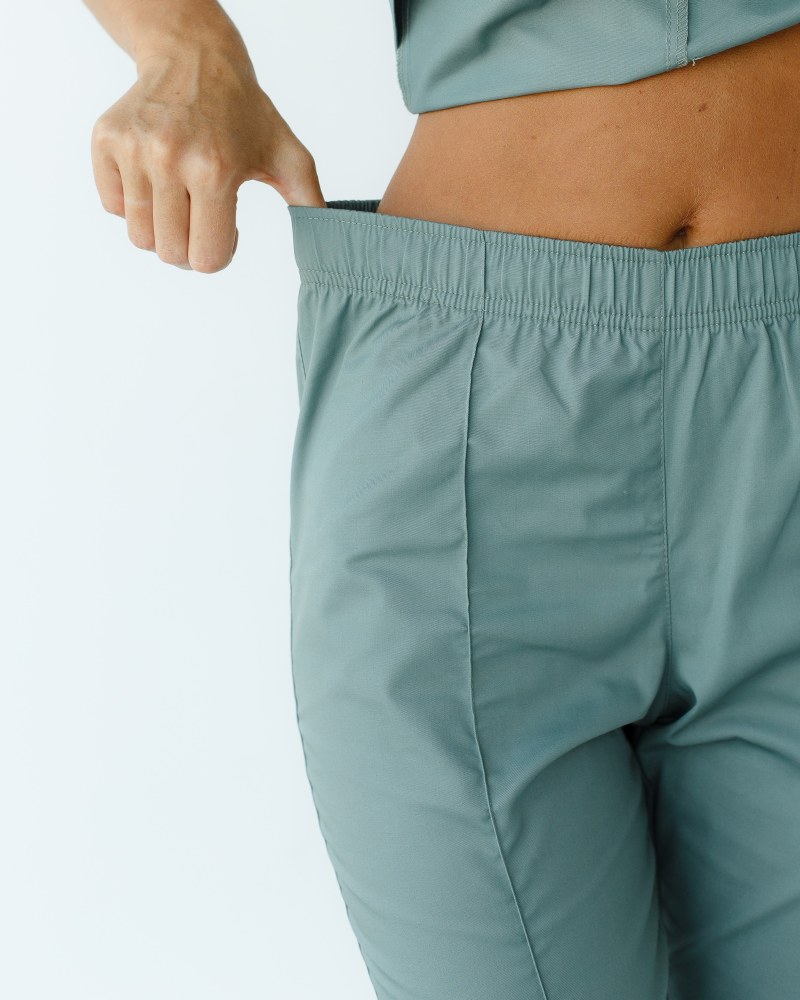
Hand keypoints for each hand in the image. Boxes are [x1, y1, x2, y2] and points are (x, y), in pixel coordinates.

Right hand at [90, 44, 324, 271]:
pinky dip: (133, 206)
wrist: (193, 57)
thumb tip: (330, 245)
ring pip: (139, 237)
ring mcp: (133, 149)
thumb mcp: (288, 156)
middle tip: (202, 220)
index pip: (206, 258)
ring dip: (162, 231)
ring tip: (181, 202)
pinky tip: (156, 182)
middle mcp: (170, 159)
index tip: (226, 231)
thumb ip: (311, 204)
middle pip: (170, 253)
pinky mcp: (106, 140)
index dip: (219, 254)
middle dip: (190, 248)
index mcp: (216, 170)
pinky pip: (113, 207)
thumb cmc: (244, 113)